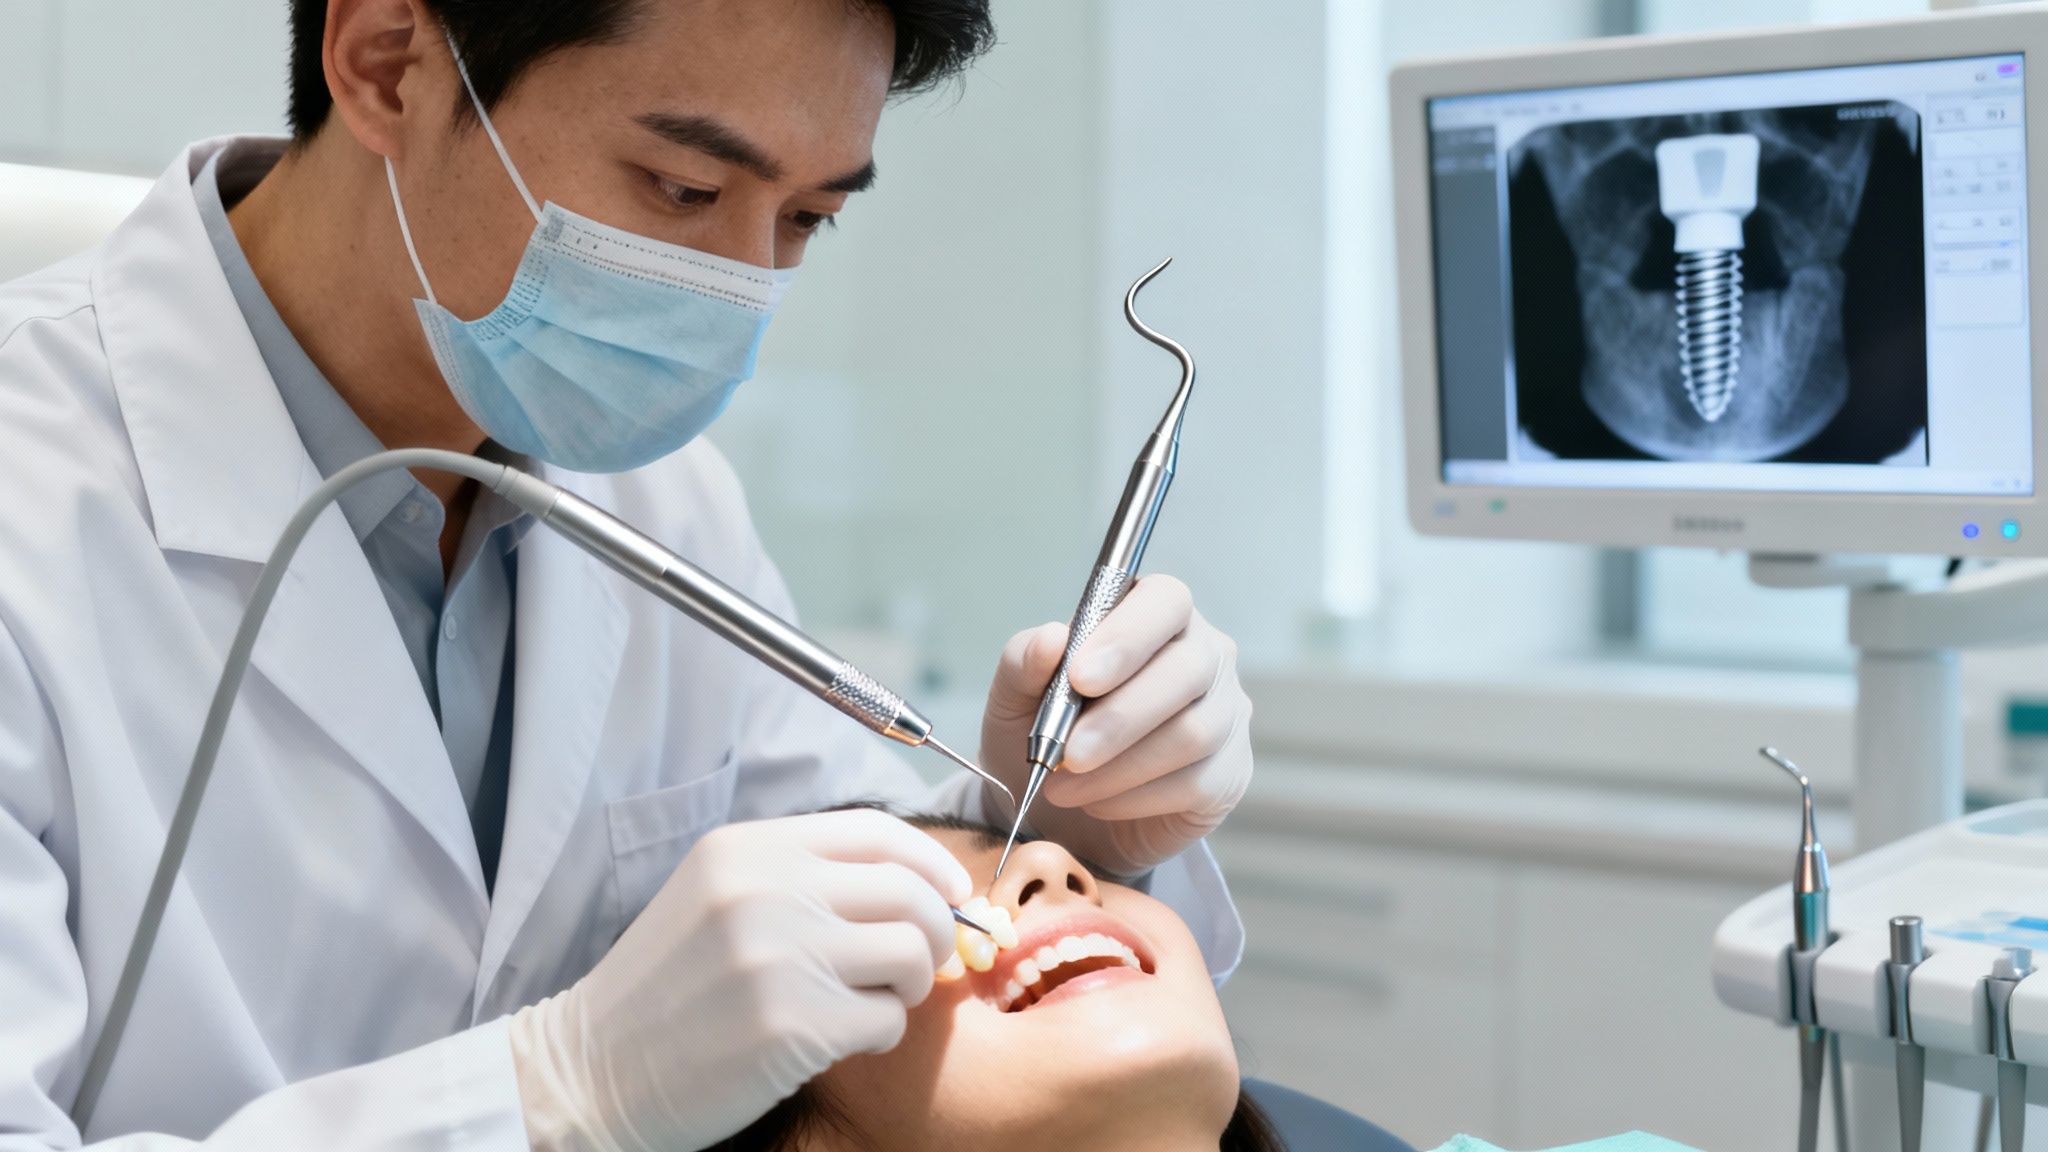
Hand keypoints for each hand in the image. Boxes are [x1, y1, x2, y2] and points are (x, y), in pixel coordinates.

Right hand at [506, 809, 969, 1151]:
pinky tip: (837, 1039)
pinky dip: (878, 1033)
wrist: (591, 1071)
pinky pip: (886, 1020)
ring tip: (874, 1001)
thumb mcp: (716, 897)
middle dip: (935, 929)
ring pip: (911, 953)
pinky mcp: (794, 1025)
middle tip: (921, 962)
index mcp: (747, 850)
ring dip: (912, 983)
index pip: (875, 832)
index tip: (952, 890)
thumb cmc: (664, 990)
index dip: (930, 861)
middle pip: (907, 891)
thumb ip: (800, 878)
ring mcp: (781, 957)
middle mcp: (766, 891)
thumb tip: (913, 884)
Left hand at [980, 574, 1252, 877]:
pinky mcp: (1230, 772)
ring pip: (1193, 733)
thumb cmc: (1045, 733)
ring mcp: (1226, 713)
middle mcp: (1205, 655)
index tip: (1080, 678)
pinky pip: (1196, 783)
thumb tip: (1052, 640)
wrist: (1058, 810)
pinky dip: (1135, 798)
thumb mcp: (1015, 696)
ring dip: (1120, 766)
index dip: (1128, 636)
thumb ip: (1024, 661)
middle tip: (1067, 753)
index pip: (1166, 600)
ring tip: (1066, 785)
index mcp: (1155, 615)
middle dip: (1121, 716)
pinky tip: (1098, 802)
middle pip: (1188, 669)